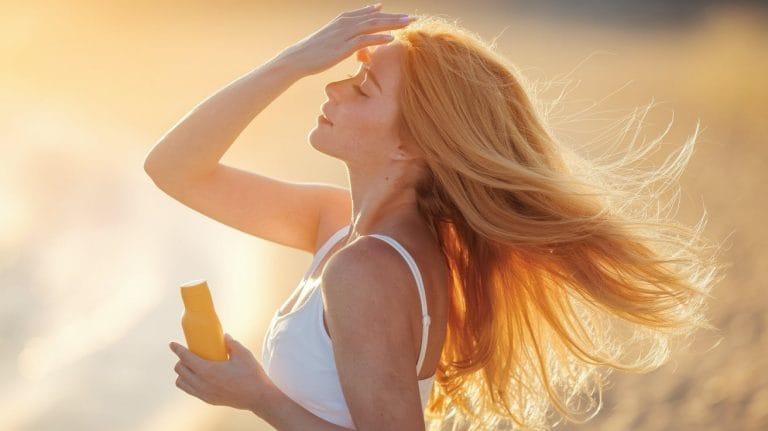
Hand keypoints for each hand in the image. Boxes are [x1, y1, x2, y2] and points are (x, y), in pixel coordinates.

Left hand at [169, 333, 273, 412]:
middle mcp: (202, 384)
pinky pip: (190, 390)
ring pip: (181, 382)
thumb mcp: (243, 354)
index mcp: (208, 371)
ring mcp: (204, 394)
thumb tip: (224, 336)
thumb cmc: (251, 374)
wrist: (258, 397)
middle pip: (180, 370)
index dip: (177, 349)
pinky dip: (189, 382)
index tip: (172, 344)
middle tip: (188, 353)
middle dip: (180, 360)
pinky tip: (198, 377)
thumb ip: (231, 343)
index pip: (186, 358)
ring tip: (191, 366)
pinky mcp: (208, 400)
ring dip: (183, 373)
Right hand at [277, 3, 414, 75]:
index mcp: (344, 19)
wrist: (299, 58)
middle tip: (412, 18)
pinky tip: (392, 39)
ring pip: (373, 25)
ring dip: (392, 24)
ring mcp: (345, 33)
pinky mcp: (343, 46)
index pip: (370, 13)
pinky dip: (379, 38)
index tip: (403, 15)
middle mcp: (346, 22)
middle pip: (376, 17)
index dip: (387, 14)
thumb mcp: (333, 37)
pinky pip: (365, 40)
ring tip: (408, 24)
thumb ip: (347, 32)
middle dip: (395, 17)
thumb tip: (356, 34)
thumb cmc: (316, 50)